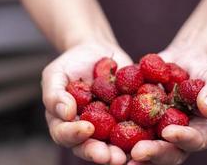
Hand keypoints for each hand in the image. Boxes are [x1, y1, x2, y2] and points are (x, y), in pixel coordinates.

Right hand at [42, 41, 132, 164]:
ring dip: (123, 151)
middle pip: (92, 147)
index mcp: (67, 123)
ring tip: (132, 155)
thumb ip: (55, 94)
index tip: (86, 129)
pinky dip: (143, 134)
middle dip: (101, 153)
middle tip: (113, 157)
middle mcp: (89, 129)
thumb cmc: (72, 63)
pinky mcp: (129, 116)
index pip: (66, 135)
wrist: (97, 51)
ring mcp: (110, 125)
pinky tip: (151, 136)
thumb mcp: (56, 74)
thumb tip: (66, 113)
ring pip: (114, 143)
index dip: (74, 136)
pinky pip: (136, 127)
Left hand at [128, 45, 206, 164]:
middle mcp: (180, 138)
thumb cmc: (201, 70)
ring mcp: (160, 133)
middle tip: (138, 152)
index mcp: (202, 131)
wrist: (181, 62)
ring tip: (118, 154)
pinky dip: (119, 134)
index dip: (184, 139)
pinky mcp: (142, 124)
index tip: (169, 132)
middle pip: (169, 152)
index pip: (196, 140)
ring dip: (133, 153)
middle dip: (154, 153)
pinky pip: (131, 131)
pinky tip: (104, 134)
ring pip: (148, 148)